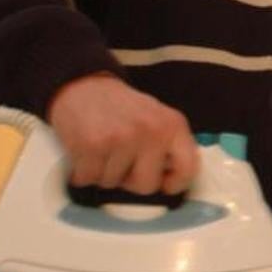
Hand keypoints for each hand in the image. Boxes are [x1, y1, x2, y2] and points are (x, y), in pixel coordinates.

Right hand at [48, 73, 198, 194]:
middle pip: (146, 185)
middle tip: (122, 161)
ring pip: (113, 184)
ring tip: (103, 149)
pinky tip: (86, 152)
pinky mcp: (93, 145)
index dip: (176, 183)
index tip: (164, 184)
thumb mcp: (157, 119)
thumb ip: (168, 146)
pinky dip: (82, 172)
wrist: (84, 85)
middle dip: (130, 181)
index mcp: (173, 125)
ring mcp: (122, 138)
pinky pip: (88, 179)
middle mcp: (152, 131)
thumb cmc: (121, 108)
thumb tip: (171, 179)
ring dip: (104, 173)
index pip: (188, 168)